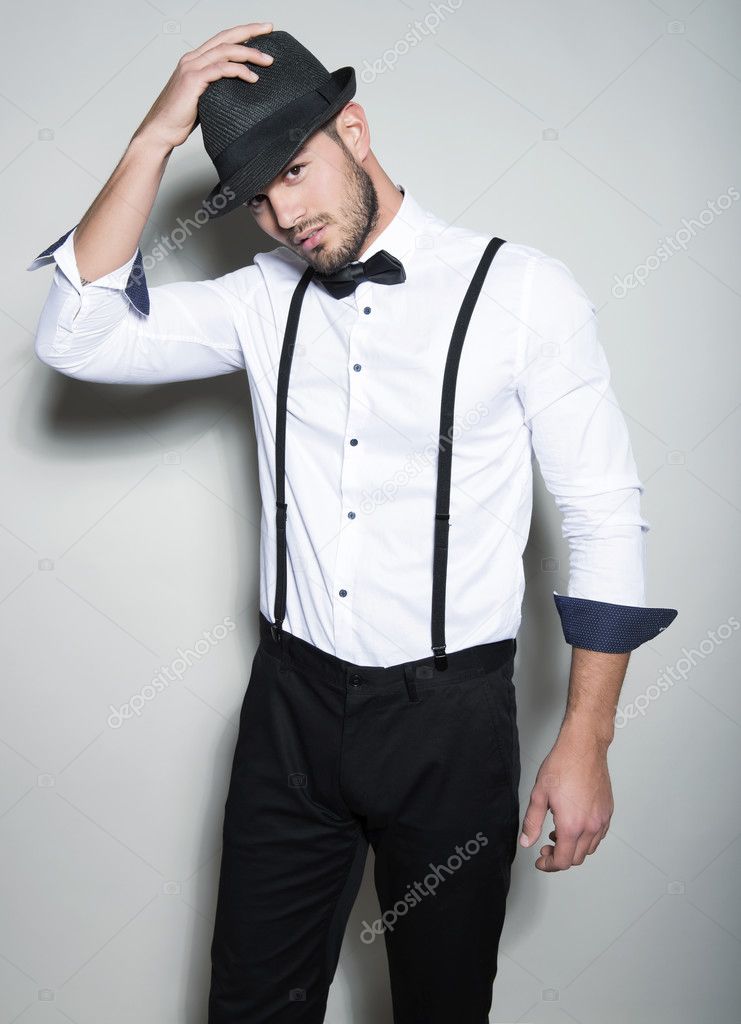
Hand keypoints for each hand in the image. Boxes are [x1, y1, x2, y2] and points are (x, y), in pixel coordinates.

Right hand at [134, 22, 275, 151]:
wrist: (162, 130)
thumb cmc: (181, 119)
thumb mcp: (204, 98)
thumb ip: (217, 89)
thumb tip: (239, 92)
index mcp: (195, 60)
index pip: (222, 39)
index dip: (242, 32)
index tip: (262, 31)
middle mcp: (193, 59)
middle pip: (226, 38)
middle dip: (250, 31)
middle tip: (269, 28)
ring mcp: (192, 68)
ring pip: (225, 51)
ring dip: (249, 53)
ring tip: (267, 60)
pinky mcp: (193, 80)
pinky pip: (220, 70)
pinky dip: (238, 71)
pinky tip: (252, 78)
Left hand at [519, 720, 613, 870]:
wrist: (583, 747)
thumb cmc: (562, 765)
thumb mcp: (539, 794)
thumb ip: (532, 822)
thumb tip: (527, 841)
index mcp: (571, 825)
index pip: (563, 861)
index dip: (549, 865)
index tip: (541, 861)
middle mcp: (590, 826)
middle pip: (577, 858)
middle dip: (560, 857)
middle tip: (545, 847)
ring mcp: (602, 819)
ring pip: (590, 849)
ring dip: (574, 848)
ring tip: (558, 834)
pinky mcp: (608, 811)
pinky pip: (599, 835)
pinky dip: (586, 838)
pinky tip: (574, 825)